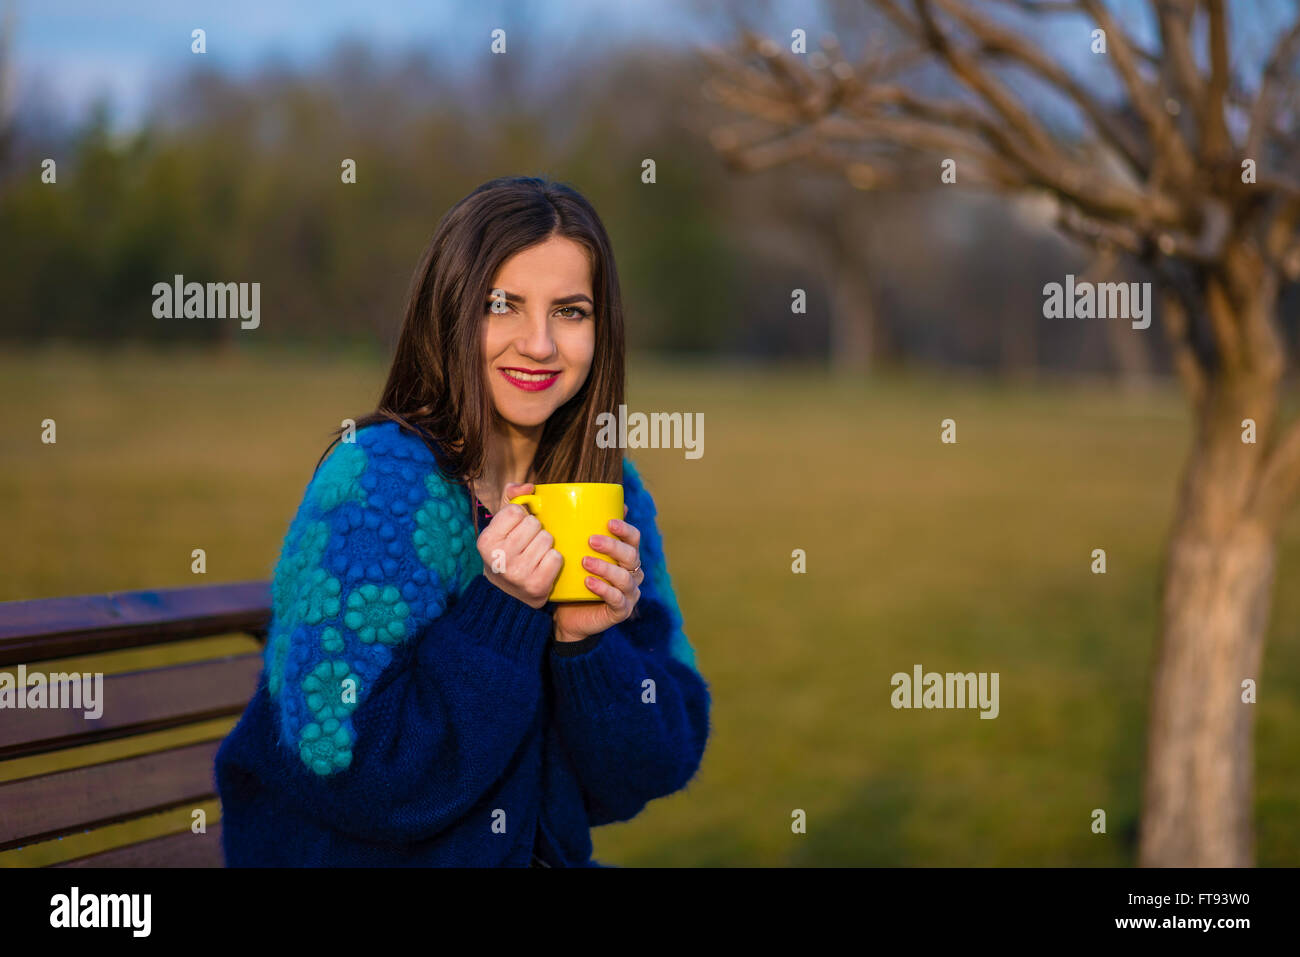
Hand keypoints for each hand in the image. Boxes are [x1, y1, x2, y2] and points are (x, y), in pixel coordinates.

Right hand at [477, 483, 562, 608]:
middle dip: (535, 531)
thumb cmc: (506, 552)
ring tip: (534, 555)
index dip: (521, 517)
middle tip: (526, 545)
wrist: (506, 596)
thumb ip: (511, 499)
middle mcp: (499, 557)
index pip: (517, 511)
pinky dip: (553, 560)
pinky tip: (542, 566)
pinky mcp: (537, 585)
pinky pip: (556, 557)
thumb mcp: (500, 526)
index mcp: (486, 540)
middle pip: (534, 524)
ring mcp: (518, 573)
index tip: (515, 530)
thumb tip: (528, 486)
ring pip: (548, 539)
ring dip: (545, 545)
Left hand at [553, 503, 643, 641]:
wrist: (568, 616)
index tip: (609, 522)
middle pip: (631, 556)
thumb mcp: (576, 555)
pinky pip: (616, 599)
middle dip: (613, 547)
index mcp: (626, 556)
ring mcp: (629, 593)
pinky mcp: (621, 611)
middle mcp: (633, 573)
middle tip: (591, 540)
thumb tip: (580, 503)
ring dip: (606, 568)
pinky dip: (603, 589)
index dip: (625, 529)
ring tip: (585, 562)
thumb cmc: (574, 580)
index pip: (634, 538)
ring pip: (625, 578)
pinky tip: (589, 583)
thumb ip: (582, 534)